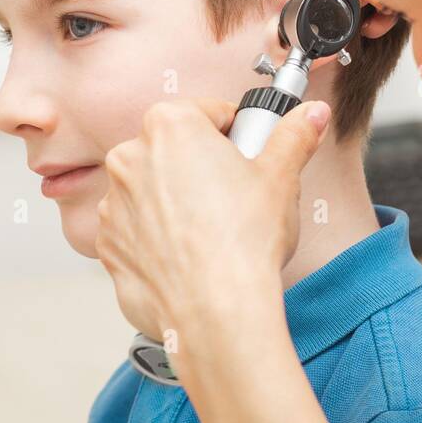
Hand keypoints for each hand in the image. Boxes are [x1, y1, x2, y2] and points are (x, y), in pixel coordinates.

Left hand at [95, 97, 331, 362]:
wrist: (215, 310)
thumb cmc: (244, 241)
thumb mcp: (282, 177)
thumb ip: (295, 135)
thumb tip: (312, 114)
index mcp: (170, 126)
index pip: (208, 112)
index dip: (237, 134)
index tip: (249, 156)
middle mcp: (130, 158)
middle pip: (176, 150)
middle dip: (203, 167)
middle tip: (237, 197)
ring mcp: (113, 204)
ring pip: (154, 190)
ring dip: (177, 202)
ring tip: (215, 232)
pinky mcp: (109, 246)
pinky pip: (138, 230)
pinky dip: (159, 238)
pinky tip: (192, 255)